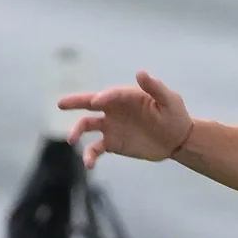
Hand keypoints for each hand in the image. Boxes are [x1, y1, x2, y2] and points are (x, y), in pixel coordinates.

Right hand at [59, 71, 193, 168]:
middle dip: (75, 102)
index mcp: (126, 96)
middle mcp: (114, 109)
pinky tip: (88, 164)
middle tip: (61, 104)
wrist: (177, 139)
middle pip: (90, 104)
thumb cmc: (175, 115)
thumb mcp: (169, 100)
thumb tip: (140, 72)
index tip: (97, 102)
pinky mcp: (112, 144)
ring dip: (77, 131)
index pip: (110, 94)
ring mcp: (111, 126)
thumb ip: (154, 87)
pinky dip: (89, 155)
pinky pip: (95, 148)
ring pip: (87, 126)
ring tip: (71, 139)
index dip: (104, 97)